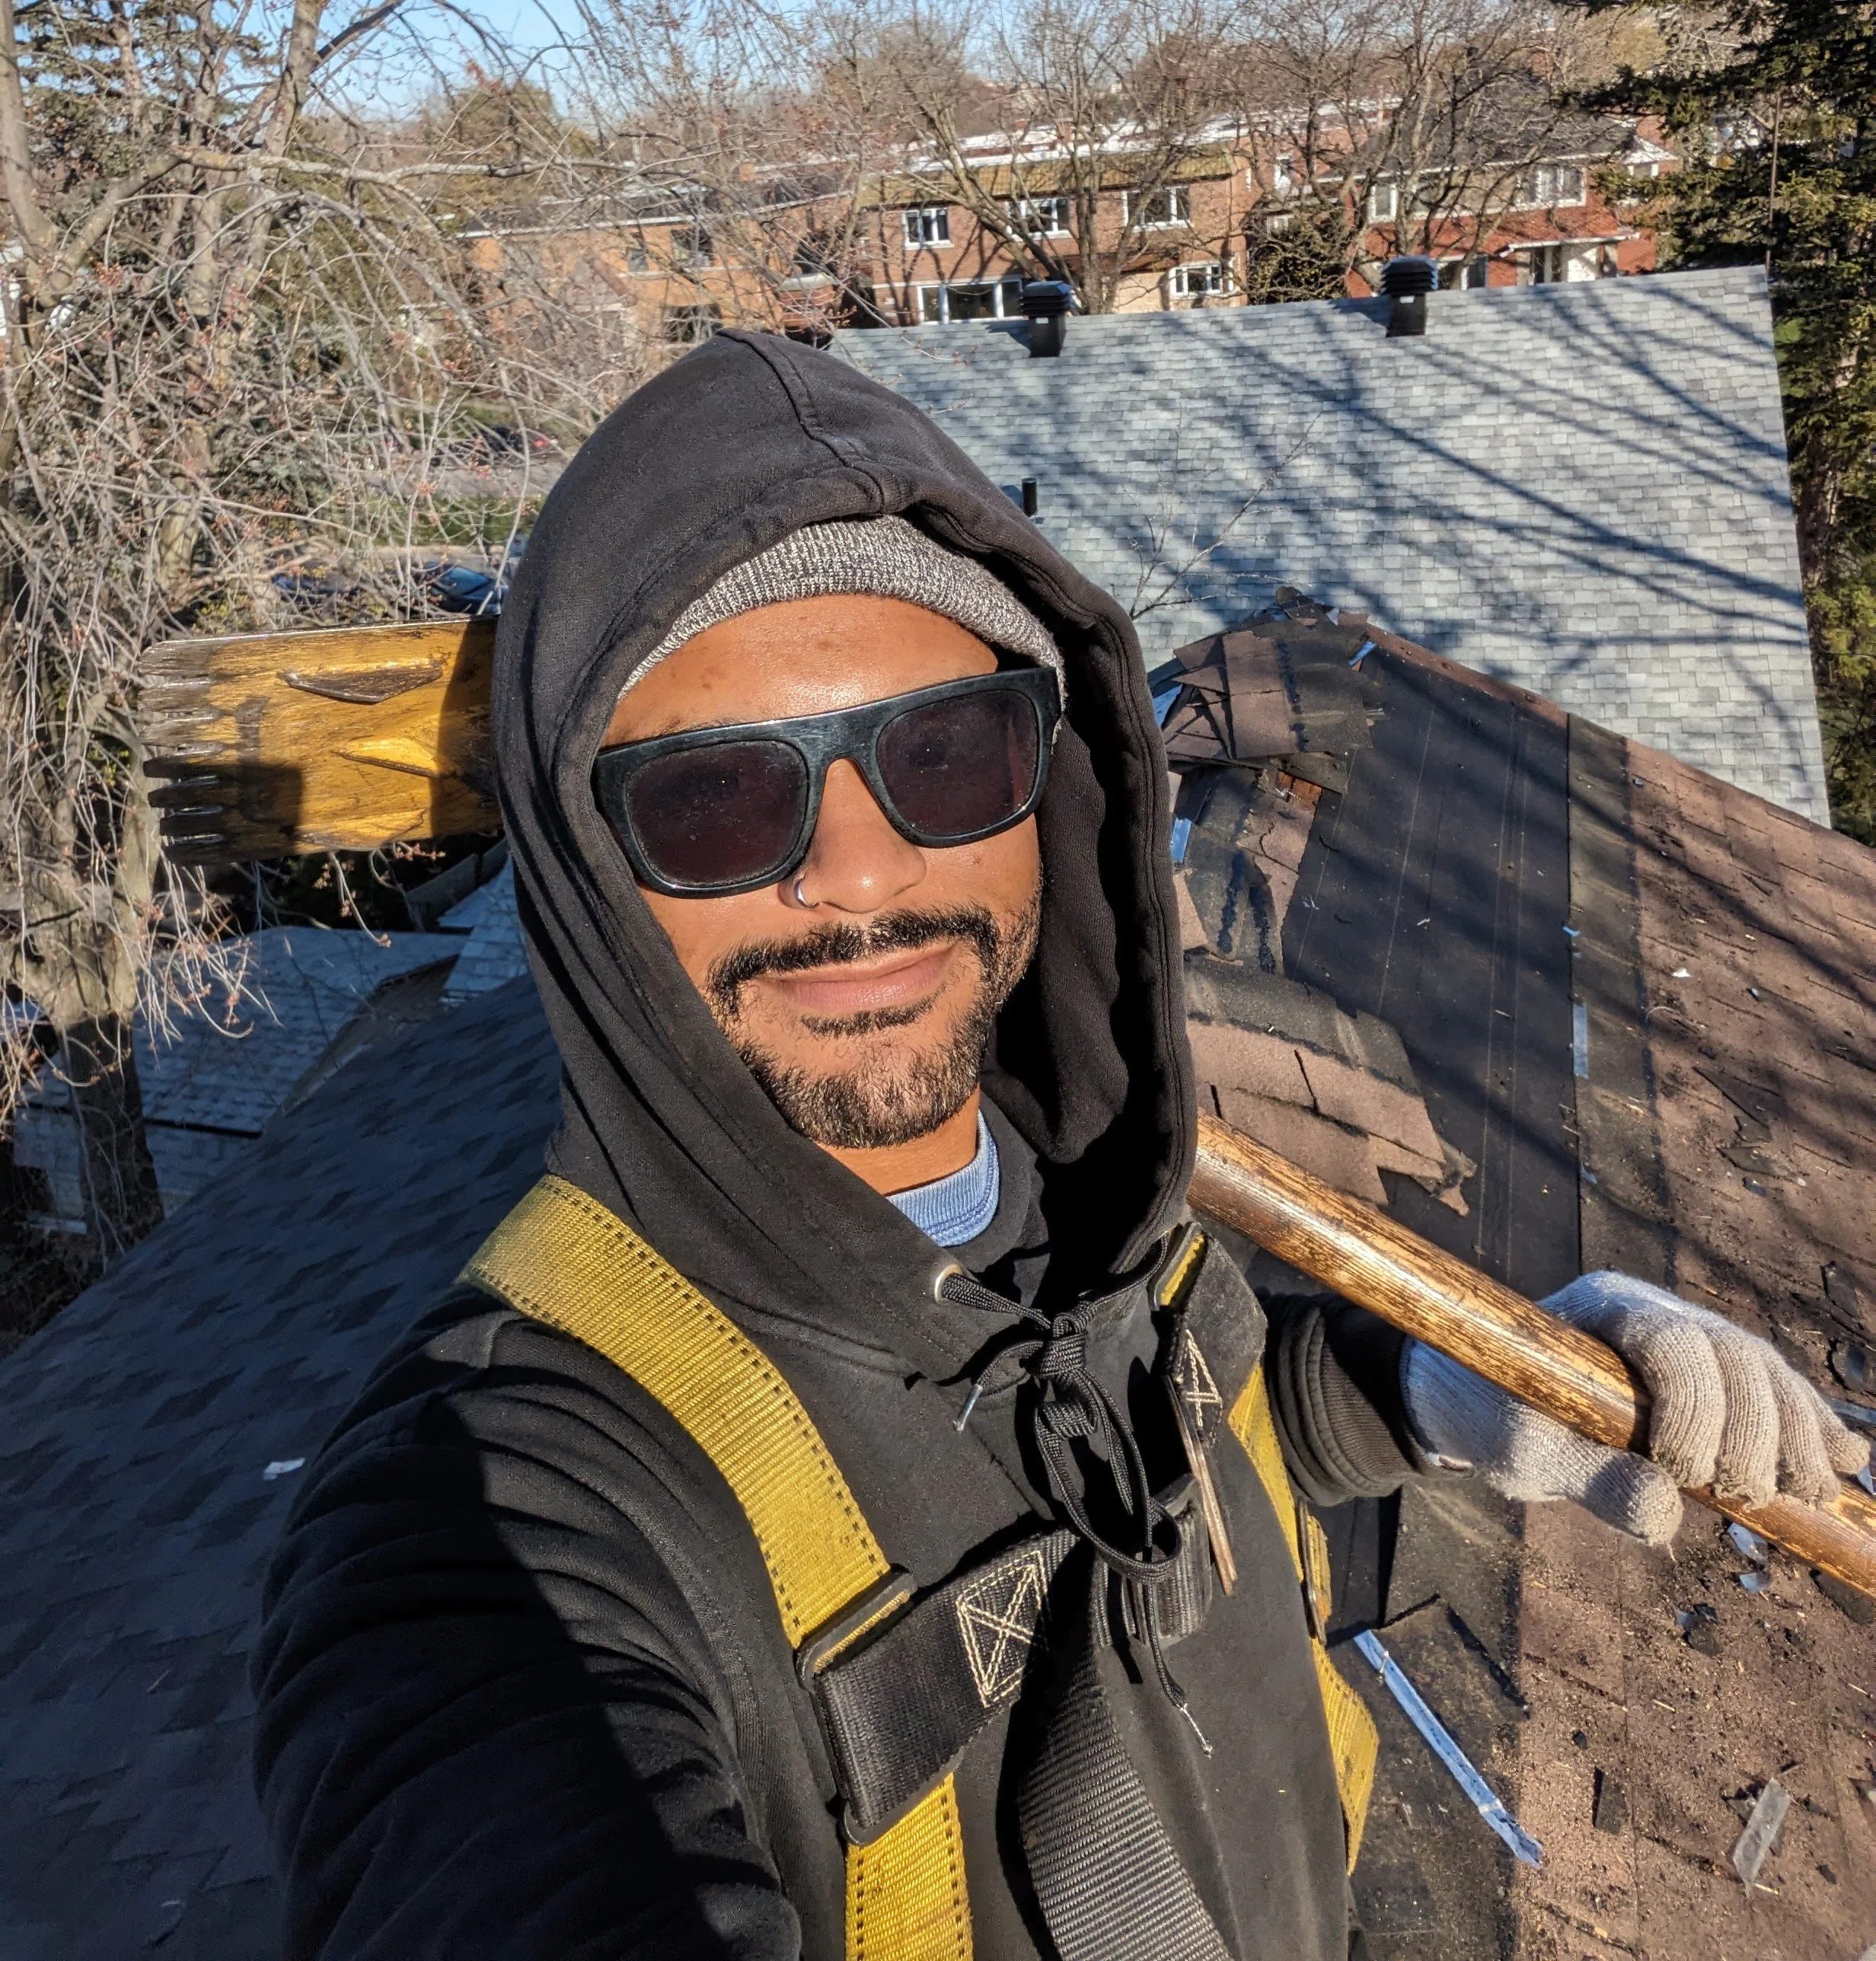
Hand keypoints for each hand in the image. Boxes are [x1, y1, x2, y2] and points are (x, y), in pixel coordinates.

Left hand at [1400, 1271, 1869, 1546]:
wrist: (1488, 1400)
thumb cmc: (1497, 1416)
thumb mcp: (1521, 1451)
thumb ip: (1585, 1476)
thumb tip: (1664, 1512)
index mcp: (1602, 1308)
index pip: (1672, 1338)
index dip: (1695, 1407)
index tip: (1685, 1475)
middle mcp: (1656, 1309)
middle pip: (1734, 1352)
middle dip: (1755, 1429)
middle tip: (1747, 1502)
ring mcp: (1691, 1333)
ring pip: (1764, 1368)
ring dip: (1798, 1433)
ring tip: (1810, 1495)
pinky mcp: (1714, 1373)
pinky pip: (1774, 1389)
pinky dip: (1809, 1425)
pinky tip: (1843, 1463)